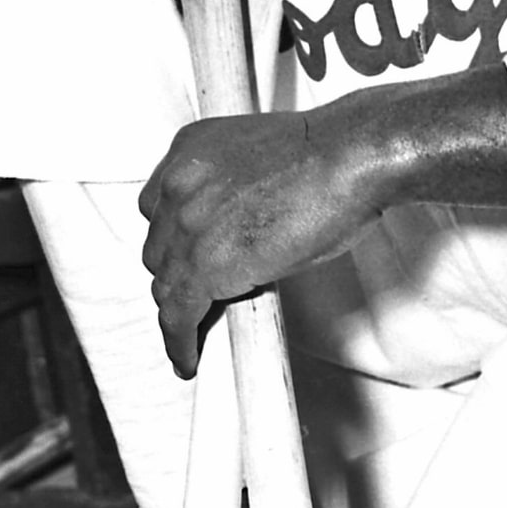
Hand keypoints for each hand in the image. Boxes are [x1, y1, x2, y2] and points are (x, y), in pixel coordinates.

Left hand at [138, 105, 380, 377]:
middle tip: (205, 294)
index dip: (174, 239)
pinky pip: (177, 316)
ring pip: (165, 284)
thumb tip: (235, 236)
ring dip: (181, 309)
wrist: (348, 158)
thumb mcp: (254, 162)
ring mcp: (187, 226)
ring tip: (196, 331)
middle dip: (180, 272)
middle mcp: (179, 184)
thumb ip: (229, 194)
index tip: (187, 257)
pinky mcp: (204, 266)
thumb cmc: (324, 156)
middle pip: (159, 248)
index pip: (158, 208)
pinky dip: (180, 342)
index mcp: (188, 149)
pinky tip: (187, 358)